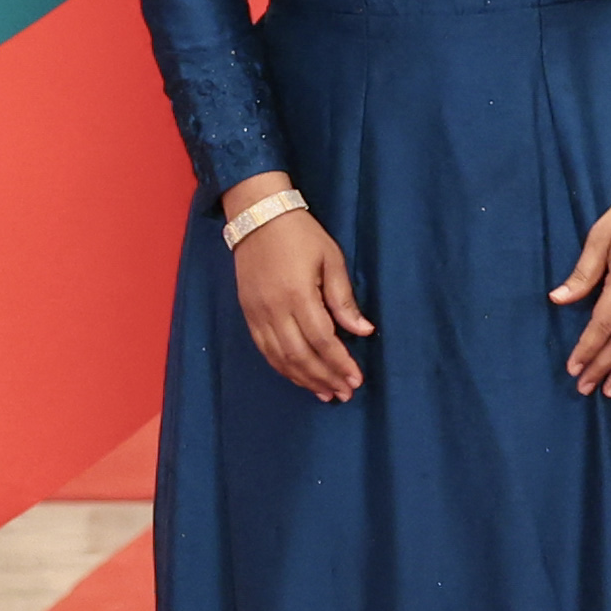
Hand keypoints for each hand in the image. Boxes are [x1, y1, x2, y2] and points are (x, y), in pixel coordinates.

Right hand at [225, 173, 372, 401]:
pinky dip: (283, 368)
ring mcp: (257, 314)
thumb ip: (344, 298)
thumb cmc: (301, 235)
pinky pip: (264, 350)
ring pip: (280, 358)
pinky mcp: (247, 314)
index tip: (356, 379)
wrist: (257, 217)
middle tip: (345, 393)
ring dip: (304, 380)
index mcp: (298, 294)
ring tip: (326, 393)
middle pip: (301, 355)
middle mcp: (274, 309)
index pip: (322, 339)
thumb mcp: (331, 259)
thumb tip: (363, 331)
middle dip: (325, 378)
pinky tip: (299, 377)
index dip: (340, 363)